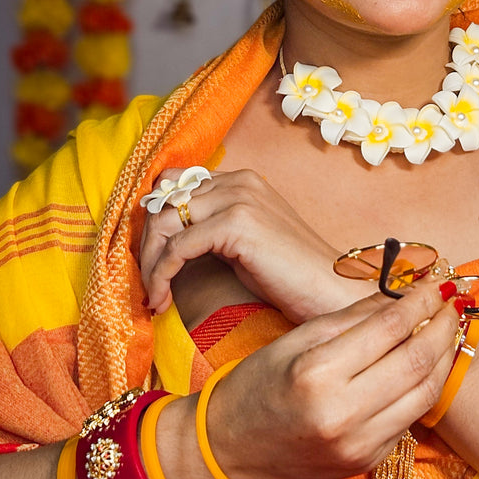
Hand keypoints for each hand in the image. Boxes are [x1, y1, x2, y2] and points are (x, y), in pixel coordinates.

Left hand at [139, 167, 371, 323]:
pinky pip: (178, 247)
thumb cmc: (290, 277)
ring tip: (154, 295)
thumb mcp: (242, 243)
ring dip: (150, 263)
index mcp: (241, 180)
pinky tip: (162, 299)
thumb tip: (164, 240)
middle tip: (147, 282)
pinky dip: (161, 275)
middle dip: (147, 244)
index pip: (174, 183)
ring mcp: (239, 198)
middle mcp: (239, 181)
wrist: (331, 292)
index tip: (150, 258)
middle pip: (164, 200)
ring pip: (164, 222)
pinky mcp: (237, 224)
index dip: (154, 220)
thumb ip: (210, 229)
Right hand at [203, 278, 463, 478]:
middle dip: (443, 325)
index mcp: (317, 374)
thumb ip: (353, 318)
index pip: (388, 328)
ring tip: (448, 328)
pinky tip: (427, 363)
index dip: (419, 300)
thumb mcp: (296, 340)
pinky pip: (409, 418)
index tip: (435, 282)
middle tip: (453, 301)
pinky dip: (424, 387)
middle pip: (417, 360)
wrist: (230, 450)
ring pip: (425, 393)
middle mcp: (342, 413)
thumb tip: (402, 293)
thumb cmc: (257, 385)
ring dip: (444, 356)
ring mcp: (358, 444)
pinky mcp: (367, 461)